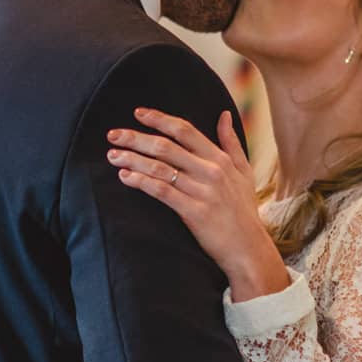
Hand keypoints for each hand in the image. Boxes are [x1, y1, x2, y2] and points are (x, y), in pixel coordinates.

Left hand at [108, 107, 288, 299]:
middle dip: (136, 138)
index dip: (159, 119)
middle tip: (113, 134)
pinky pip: (162, 191)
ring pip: (160, 168)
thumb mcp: (244, 172)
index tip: (138, 113)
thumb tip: (224, 114)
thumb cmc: (243, 211)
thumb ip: (232, 143)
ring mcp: (202, 191)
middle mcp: (211, 171)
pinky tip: (125, 177)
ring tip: (112, 155)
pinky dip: (141, 181)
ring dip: (133, 159)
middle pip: (166, 146)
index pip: (185, 130)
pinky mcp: (194, 212)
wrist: (248, 248)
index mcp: (220, 159)